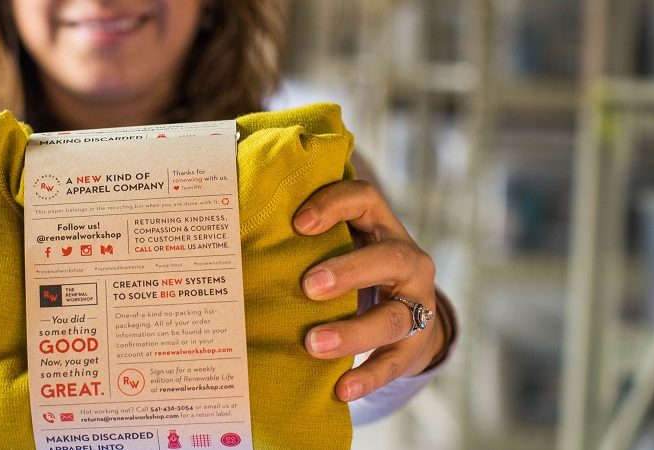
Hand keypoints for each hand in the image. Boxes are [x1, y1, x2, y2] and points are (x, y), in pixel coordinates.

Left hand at [293, 180, 447, 401]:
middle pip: (389, 257)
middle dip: (349, 270)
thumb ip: (307, 242)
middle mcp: (407, 261)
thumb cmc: (355, 274)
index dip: (334, 205)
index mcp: (382, 228)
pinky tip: (341, 388)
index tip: (298, 224)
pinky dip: (367, 376)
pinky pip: (393, 362)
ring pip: (394, 317)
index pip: (365, 199)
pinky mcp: (414, 345)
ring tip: (314, 344)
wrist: (408, 317)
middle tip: (309, 286)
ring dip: (354, 332)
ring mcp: (416, 304)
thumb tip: (237, 242)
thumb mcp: (341, 248)